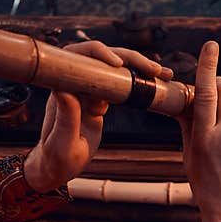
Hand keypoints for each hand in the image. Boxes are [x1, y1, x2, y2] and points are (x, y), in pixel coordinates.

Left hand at [23, 41, 172, 191]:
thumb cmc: (56, 159)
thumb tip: (65, 90)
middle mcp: (75, 85)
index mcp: (63, 89)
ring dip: (139, 68)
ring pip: (115, 70)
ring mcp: (88, 92)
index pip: (78, 57)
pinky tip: (157, 84)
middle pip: (103, 59)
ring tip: (164, 75)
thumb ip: (65, 119)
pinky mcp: (98, 101)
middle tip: (154, 70)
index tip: (117, 64)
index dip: (98, 53)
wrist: (58, 167)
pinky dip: (139, 82)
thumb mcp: (63, 143)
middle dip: (130, 59)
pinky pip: (119, 85)